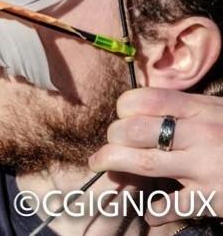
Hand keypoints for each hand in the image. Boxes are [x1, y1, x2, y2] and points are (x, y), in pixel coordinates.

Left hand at [91, 88, 222, 225]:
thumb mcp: (220, 113)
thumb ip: (187, 111)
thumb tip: (143, 111)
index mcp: (201, 110)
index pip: (145, 99)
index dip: (124, 109)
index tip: (122, 118)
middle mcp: (201, 135)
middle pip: (135, 130)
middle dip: (114, 138)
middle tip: (110, 145)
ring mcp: (206, 166)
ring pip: (143, 163)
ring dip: (114, 164)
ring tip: (102, 165)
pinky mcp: (214, 198)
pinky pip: (171, 205)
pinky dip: (155, 210)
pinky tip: (151, 212)